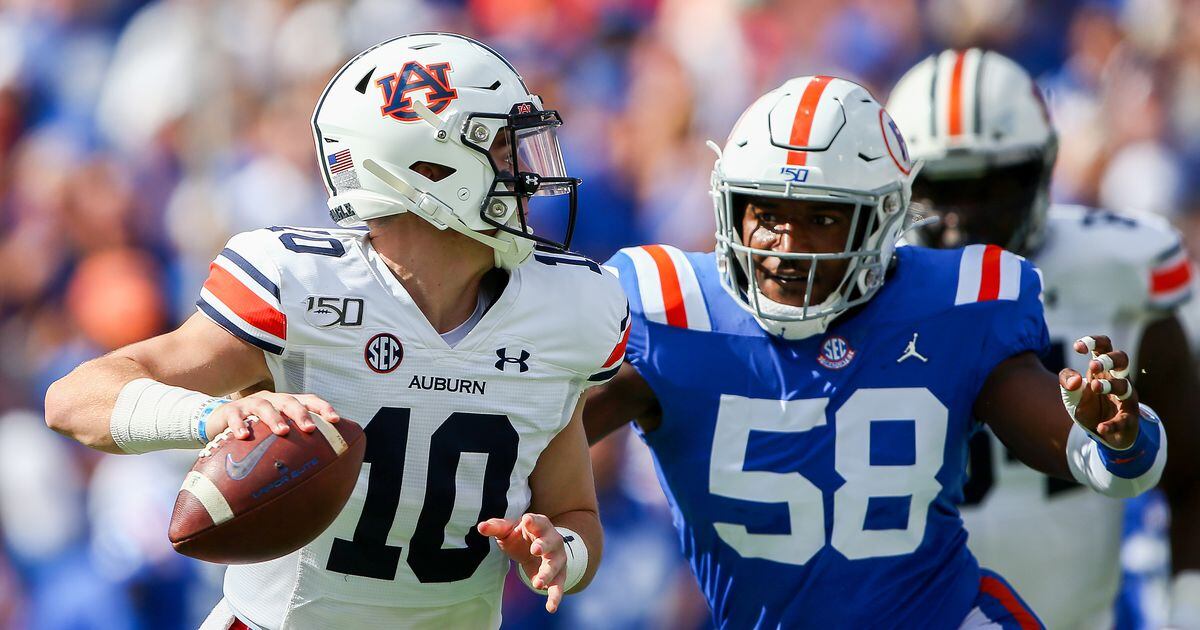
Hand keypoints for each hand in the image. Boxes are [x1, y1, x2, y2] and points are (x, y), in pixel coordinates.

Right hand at [207, 392, 339, 439]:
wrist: (219, 419)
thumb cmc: (256, 429)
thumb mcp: (274, 433)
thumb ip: (293, 442)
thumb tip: (319, 466)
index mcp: (285, 404)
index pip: (308, 400)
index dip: (323, 407)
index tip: (335, 419)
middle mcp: (271, 400)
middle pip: (289, 401)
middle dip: (301, 414)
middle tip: (310, 428)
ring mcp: (250, 403)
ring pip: (264, 406)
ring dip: (274, 418)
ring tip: (282, 431)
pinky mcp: (230, 411)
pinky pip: (235, 416)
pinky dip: (240, 425)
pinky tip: (243, 436)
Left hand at [477, 514, 566, 612]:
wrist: (537, 548)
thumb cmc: (521, 536)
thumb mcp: (507, 530)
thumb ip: (495, 527)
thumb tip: (480, 527)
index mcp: (539, 525)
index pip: (537, 521)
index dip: (533, 521)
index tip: (526, 520)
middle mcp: (553, 539)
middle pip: (551, 542)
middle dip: (544, 545)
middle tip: (535, 550)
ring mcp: (557, 557)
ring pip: (555, 565)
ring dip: (547, 573)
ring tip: (537, 583)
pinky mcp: (558, 574)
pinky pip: (558, 585)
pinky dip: (555, 596)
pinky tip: (551, 607)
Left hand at [1059, 335, 1138, 448]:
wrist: (1102, 433)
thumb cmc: (1089, 406)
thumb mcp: (1071, 393)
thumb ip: (1066, 381)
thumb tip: (1074, 380)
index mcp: (1102, 370)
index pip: (1104, 347)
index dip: (1093, 342)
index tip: (1078, 347)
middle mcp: (1118, 380)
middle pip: (1122, 359)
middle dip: (1109, 360)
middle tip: (1092, 367)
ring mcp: (1126, 399)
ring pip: (1126, 386)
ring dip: (1110, 385)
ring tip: (1094, 387)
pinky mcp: (1129, 419)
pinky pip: (1124, 420)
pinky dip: (1112, 424)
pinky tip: (1101, 427)